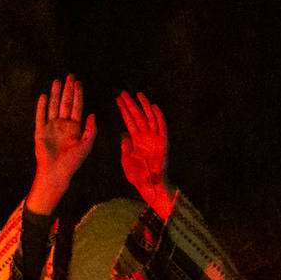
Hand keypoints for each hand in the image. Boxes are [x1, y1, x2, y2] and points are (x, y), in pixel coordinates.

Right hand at [27, 74, 96, 214]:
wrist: (56, 172)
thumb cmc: (73, 162)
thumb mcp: (86, 145)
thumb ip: (91, 130)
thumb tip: (93, 114)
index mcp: (74, 127)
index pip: (77, 107)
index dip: (78, 94)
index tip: (78, 83)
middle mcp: (63, 125)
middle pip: (65, 103)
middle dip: (68, 90)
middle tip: (70, 76)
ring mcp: (51, 127)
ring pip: (53, 106)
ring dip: (55, 94)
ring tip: (57, 81)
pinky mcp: (40, 132)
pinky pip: (40, 116)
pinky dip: (41, 106)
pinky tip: (44, 96)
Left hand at [117, 91, 173, 218]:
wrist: (149, 186)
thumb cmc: (138, 177)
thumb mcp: (126, 160)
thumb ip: (125, 147)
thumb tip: (123, 134)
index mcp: (136, 141)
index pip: (129, 122)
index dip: (124, 111)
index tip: (117, 101)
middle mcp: (146, 137)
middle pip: (137, 117)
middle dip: (130, 105)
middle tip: (123, 93)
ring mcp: (155, 139)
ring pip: (149, 118)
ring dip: (143, 106)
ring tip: (137, 94)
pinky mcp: (163, 143)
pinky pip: (161, 127)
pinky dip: (158, 117)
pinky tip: (153, 106)